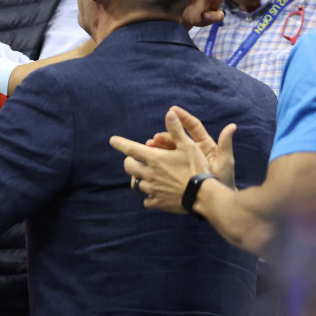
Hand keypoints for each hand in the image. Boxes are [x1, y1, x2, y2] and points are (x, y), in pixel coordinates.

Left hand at [109, 107, 231, 212]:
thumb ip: (177, 130)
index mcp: (154, 159)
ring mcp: (152, 189)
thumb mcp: (188, 145)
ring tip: (143, 176)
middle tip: (133, 160)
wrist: (203, 195)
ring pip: (135, 184)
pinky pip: (146, 200)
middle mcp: (149, 174)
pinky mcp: (158, 202)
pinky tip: (154, 194)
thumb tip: (169, 113)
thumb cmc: (197, 168)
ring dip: (137, 179)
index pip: (131, 149)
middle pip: (129, 167)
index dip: (120, 144)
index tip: (112, 140)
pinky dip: (148, 197)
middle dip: (129, 162)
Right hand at [144, 109, 236, 188]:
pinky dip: (157, 159)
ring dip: (158, 147)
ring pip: (168, 150)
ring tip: (149, 147)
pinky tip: (149, 159)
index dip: (183, 117)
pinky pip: (165, 162)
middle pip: (177, 138)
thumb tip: (232, 126)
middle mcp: (193, 151)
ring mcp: (183, 161)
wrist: (216, 199)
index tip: (172, 110)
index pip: (193, 127)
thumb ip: (226, 144)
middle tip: (155, 138)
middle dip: (165, 136)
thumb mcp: (225, 162)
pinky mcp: (177, 170)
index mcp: (205, 145)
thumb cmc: (223, 180)